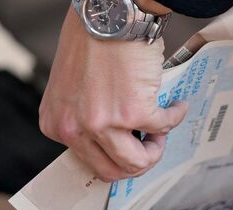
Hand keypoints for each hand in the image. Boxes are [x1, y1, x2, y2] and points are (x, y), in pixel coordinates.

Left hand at [39, 10, 187, 181]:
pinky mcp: (134, 113)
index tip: (130, 145)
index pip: (88, 161)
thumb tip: (112, 137)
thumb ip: (82, 114)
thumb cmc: (90, 39)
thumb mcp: (71, 87)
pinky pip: (163, 127)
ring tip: (161, 128)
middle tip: (150, 144)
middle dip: (137, 161)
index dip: (115, 155)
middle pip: (112, 170)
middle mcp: (75, 129)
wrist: (108, 13)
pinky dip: (174, 117)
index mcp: (57, 125)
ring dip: (156, 148)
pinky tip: (176, 104)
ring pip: (136, 162)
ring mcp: (104, 124)